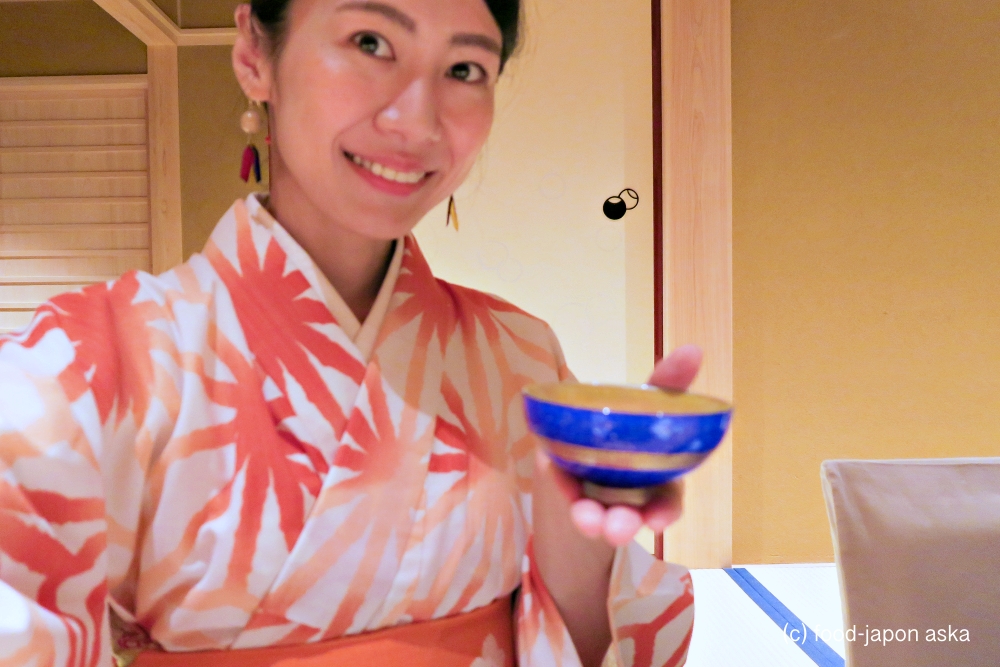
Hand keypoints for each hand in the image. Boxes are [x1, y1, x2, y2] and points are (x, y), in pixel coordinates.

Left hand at [544, 344, 702, 546]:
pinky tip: (551, 469)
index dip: (663, 513)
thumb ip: (667, 383)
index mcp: (654, 480)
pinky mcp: (568, 483)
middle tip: (615, 527)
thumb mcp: (647, 401)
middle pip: (627, 515)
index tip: (656, 523)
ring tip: (584, 518)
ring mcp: (597, 495)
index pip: (665, 501)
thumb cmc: (631, 420)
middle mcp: (627, 495)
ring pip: (598, 513)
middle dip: (624, 522)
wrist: (588, 431)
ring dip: (592, 518)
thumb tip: (694, 349)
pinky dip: (561, 482)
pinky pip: (567, 489)